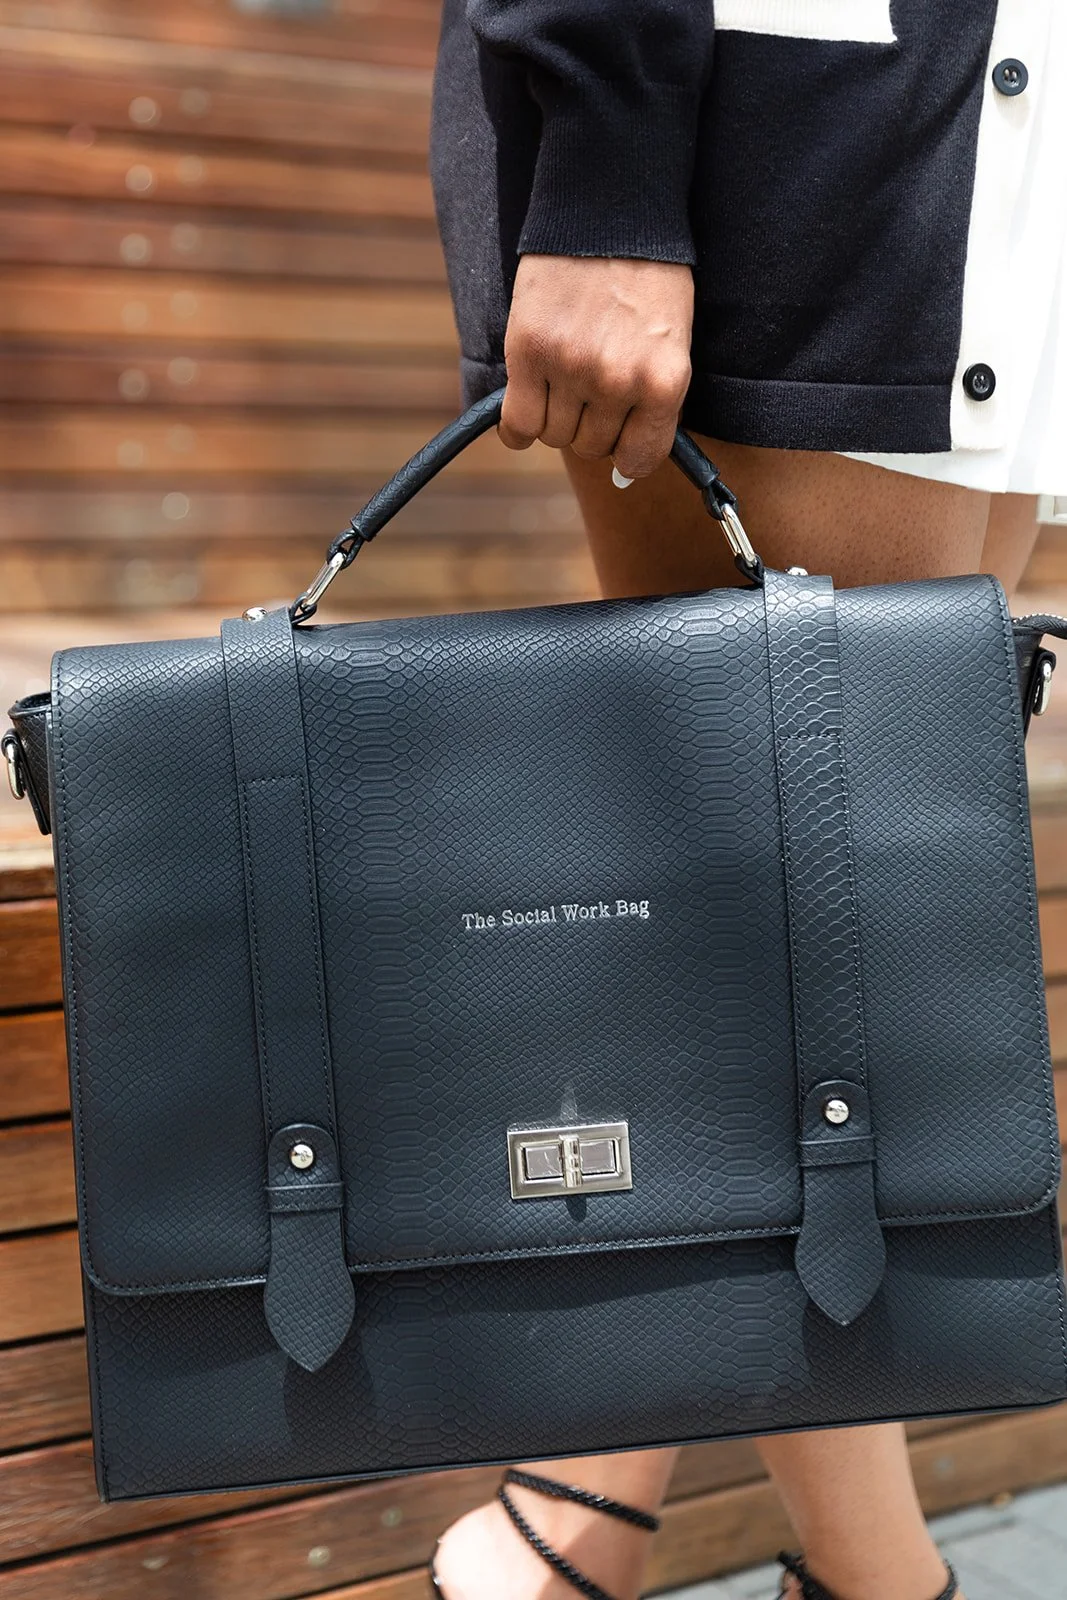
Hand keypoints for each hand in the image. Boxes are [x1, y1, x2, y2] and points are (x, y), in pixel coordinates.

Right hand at [498, 254, 693, 479]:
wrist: (608, 209)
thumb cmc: (646, 275)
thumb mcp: (672, 339)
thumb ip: (654, 401)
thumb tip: (625, 469)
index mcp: (664, 380)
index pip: (640, 458)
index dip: (626, 453)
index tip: (619, 437)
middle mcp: (618, 380)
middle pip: (592, 446)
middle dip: (589, 424)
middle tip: (590, 385)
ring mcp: (571, 367)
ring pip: (555, 436)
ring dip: (556, 417)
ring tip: (563, 377)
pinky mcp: (529, 351)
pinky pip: (518, 424)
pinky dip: (518, 428)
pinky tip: (527, 404)